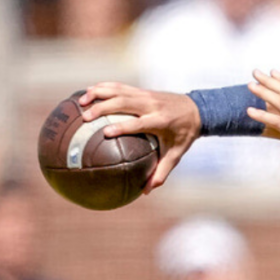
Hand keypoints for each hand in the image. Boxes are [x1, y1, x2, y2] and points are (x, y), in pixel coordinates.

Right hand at [79, 83, 200, 192]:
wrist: (198, 109)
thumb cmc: (184, 135)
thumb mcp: (176, 153)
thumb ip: (162, 171)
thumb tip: (146, 192)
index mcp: (160, 121)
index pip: (138, 123)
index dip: (122, 126)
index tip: (105, 132)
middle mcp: (152, 105)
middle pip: (124, 102)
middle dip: (103, 108)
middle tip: (85, 118)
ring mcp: (146, 95)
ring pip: (119, 90)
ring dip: (99, 93)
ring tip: (81, 101)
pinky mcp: (142, 90)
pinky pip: (120, 86)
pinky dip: (103, 87)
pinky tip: (87, 92)